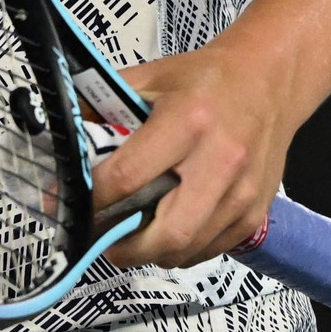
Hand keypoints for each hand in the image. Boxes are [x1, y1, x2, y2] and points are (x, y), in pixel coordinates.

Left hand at [90, 40, 302, 270]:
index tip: (69, 205)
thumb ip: (103, 106)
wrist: (269, 82)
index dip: (94, 200)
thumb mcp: (149, 78)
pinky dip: (181, 252)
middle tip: (101, 240)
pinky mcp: (255, 211)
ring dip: (150, 253)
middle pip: (167, 231)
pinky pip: (210, 250)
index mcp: (187, 122)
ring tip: (128, 239)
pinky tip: (164, 235)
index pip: (130, 177)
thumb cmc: (204, 79)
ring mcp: (243, 192)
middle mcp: (221, 161)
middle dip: (124, 246)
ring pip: (188, 248)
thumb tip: (61, 139)